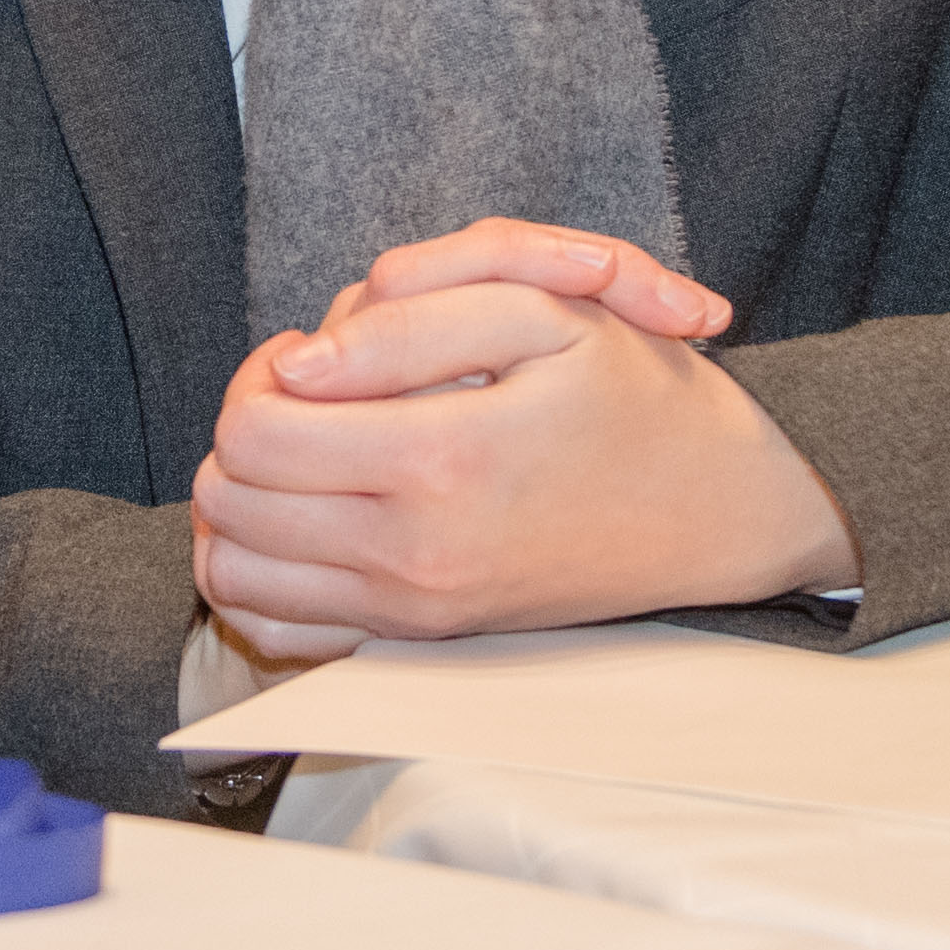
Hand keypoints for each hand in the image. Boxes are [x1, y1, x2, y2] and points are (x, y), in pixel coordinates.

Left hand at [184, 219, 852, 661]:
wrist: (719, 509)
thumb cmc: (636, 396)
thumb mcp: (545, 307)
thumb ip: (412, 315)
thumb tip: (298, 368)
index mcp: (441, 459)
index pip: (255, 430)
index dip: (261, 373)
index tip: (314, 353)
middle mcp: (414, 554)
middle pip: (230, 497)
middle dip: (247, 428)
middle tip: (311, 396)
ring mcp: (412, 611)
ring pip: (232, 568)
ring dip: (244, 500)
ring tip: (306, 455)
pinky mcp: (415, 642)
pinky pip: (277, 636)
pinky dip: (261, 577)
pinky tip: (306, 521)